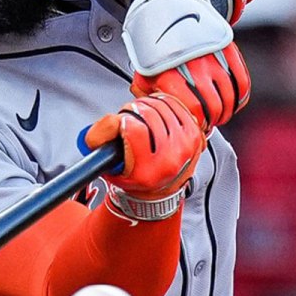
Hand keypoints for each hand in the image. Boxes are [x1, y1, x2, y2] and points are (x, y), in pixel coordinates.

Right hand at [84, 94, 205, 219]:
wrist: (160, 193)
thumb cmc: (134, 179)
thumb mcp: (108, 167)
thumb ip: (100, 142)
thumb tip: (105, 125)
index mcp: (148, 170)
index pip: (133, 128)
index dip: (120, 121)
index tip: (119, 125)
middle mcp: (171, 159)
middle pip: (147, 112)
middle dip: (132, 110)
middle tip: (127, 119)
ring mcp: (186, 145)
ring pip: (161, 105)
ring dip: (146, 106)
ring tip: (140, 117)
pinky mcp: (195, 134)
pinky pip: (175, 104)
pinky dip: (162, 103)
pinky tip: (156, 111)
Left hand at [130, 42, 250, 127]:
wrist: (168, 12)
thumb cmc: (156, 48)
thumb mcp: (144, 71)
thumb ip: (146, 95)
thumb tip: (151, 113)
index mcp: (171, 74)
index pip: (194, 109)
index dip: (200, 123)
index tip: (199, 127)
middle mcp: (193, 65)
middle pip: (215, 105)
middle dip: (216, 119)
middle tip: (212, 123)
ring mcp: (212, 56)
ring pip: (230, 94)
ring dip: (229, 110)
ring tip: (222, 114)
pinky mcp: (227, 48)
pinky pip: (241, 79)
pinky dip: (241, 95)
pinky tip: (235, 102)